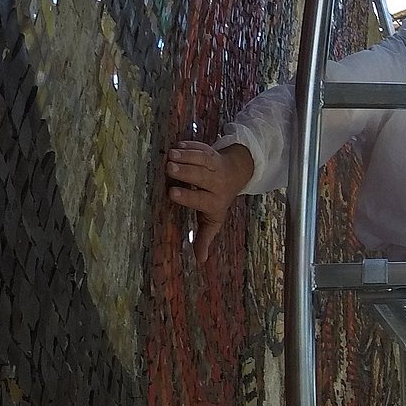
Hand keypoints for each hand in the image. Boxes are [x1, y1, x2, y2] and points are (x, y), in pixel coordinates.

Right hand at [165, 140, 253, 261]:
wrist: (235, 175)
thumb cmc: (216, 200)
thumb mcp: (213, 219)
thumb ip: (205, 237)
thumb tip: (201, 260)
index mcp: (214, 201)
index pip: (201, 200)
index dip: (188, 197)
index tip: (172, 194)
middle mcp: (217, 183)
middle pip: (202, 177)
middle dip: (186, 173)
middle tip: (169, 169)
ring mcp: (215, 166)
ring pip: (203, 161)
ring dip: (187, 157)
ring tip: (171, 155)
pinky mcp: (211, 153)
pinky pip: (203, 148)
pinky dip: (191, 146)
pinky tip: (178, 145)